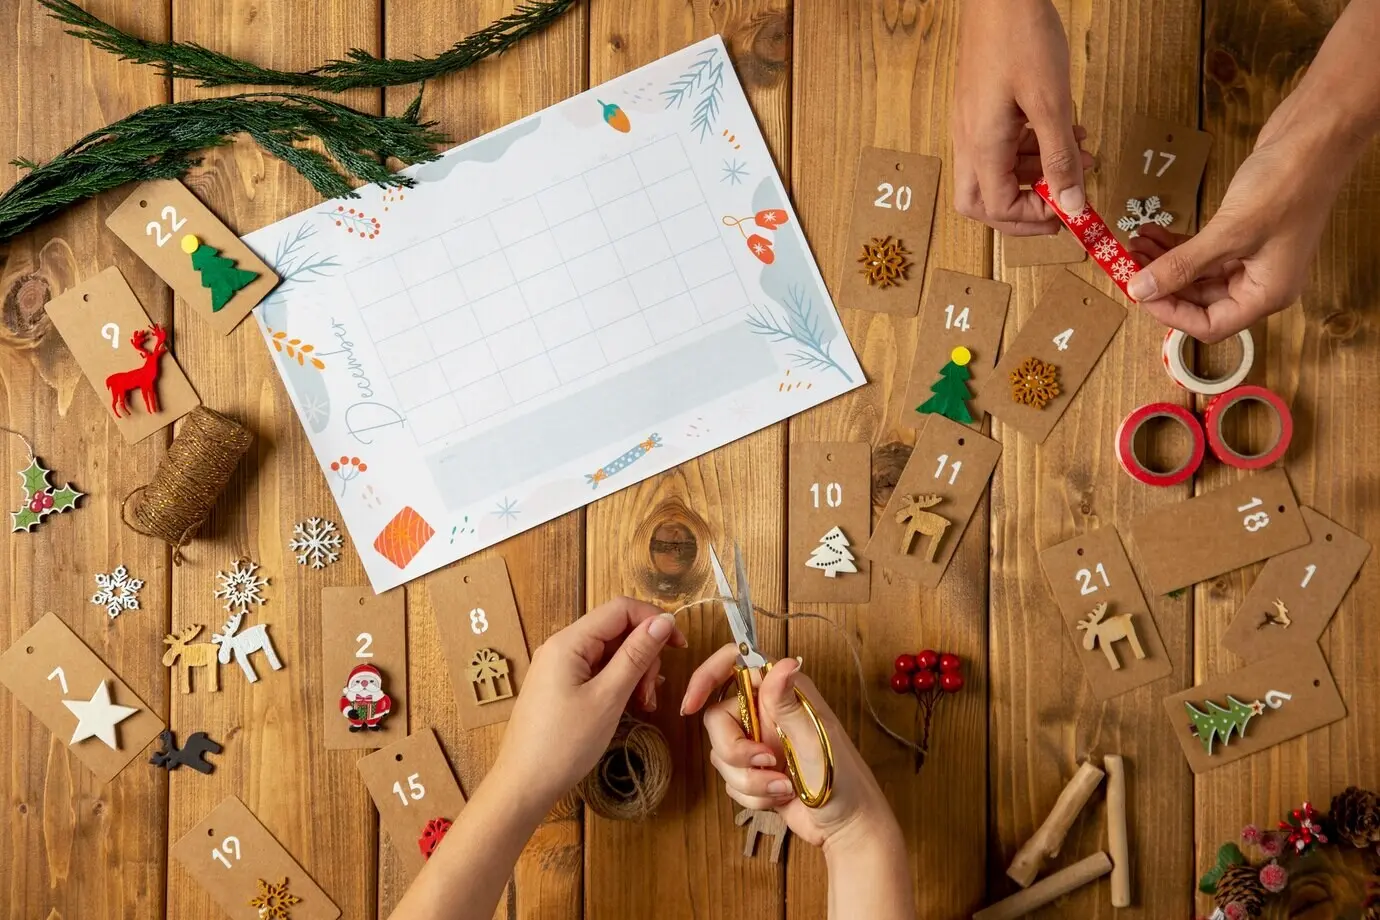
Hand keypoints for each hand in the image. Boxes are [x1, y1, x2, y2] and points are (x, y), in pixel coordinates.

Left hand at [491, 597, 685, 810]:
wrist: (524, 786)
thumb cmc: (564, 744)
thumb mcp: (608, 698)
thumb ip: (636, 656)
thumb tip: (663, 621)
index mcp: (569, 642)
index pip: (620, 609)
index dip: (654, 621)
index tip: (680, 646)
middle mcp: (561, 647)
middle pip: (616, 630)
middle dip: (643, 654)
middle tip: (653, 692)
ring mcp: (559, 667)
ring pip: (609, 653)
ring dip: (634, 672)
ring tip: (644, 704)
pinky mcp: (560, 686)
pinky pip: (597, 672)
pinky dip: (618, 684)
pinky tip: (631, 705)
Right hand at [681, 648, 900, 856]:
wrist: (846, 827)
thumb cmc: (842, 780)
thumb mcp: (814, 740)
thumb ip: (788, 703)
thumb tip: (784, 662)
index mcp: (784, 692)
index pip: (734, 665)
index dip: (706, 677)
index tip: (691, 704)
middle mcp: (768, 712)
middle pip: (717, 719)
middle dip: (735, 750)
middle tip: (766, 763)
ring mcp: (760, 742)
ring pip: (722, 754)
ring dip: (748, 779)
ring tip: (784, 787)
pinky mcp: (754, 771)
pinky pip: (730, 779)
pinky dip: (752, 794)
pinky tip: (781, 797)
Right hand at [953, 0, 1094, 234]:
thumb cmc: (1020, 38)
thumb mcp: (1051, 103)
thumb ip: (1060, 158)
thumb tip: (1071, 204)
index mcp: (982, 145)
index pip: (998, 208)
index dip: (1033, 217)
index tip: (1068, 209)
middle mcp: (969, 140)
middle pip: (981, 202)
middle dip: (1022, 210)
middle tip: (1058, 206)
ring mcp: (972, 124)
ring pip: (995, 174)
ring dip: (1034, 176)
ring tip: (1079, 160)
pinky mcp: (981, 109)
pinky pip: (1001, 146)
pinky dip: (1032, 150)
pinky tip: (1064, 134)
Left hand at [1125, 93, 1362, 340]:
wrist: (1318, 137)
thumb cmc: (1285, 186)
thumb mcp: (1229, 231)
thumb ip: (1182, 265)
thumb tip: (1139, 290)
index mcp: (1266, 294)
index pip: (1210, 325)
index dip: (1170, 313)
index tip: (1138, 291)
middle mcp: (1261, 283)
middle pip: (1200, 301)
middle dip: (1162, 283)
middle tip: (1127, 263)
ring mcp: (1253, 258)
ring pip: (1198, 274)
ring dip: (1165, 261)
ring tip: (1134, 243)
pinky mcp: (1245, 234)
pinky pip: (1204, 251)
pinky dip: (1178, 244)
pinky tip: (1152, 230)